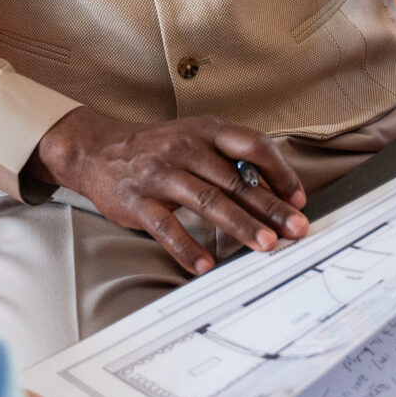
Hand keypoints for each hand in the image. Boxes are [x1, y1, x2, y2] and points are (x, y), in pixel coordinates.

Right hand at [32, 106, 307, 274]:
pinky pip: (167, 228)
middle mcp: (185, 148)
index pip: (253, 146)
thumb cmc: (157, 148)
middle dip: (270, 207)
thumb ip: (229, 160)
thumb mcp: (194, 140)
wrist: (97, 150)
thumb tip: (274, 192)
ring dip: (240, 225)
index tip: (298, 199)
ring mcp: (160, 174)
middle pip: (236, 180)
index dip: (280, 172)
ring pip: (208, 201)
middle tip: (296, 229)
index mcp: (206, 130)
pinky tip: (205, 266)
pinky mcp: (138, 201)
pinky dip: (187, 248)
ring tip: (265, 245)